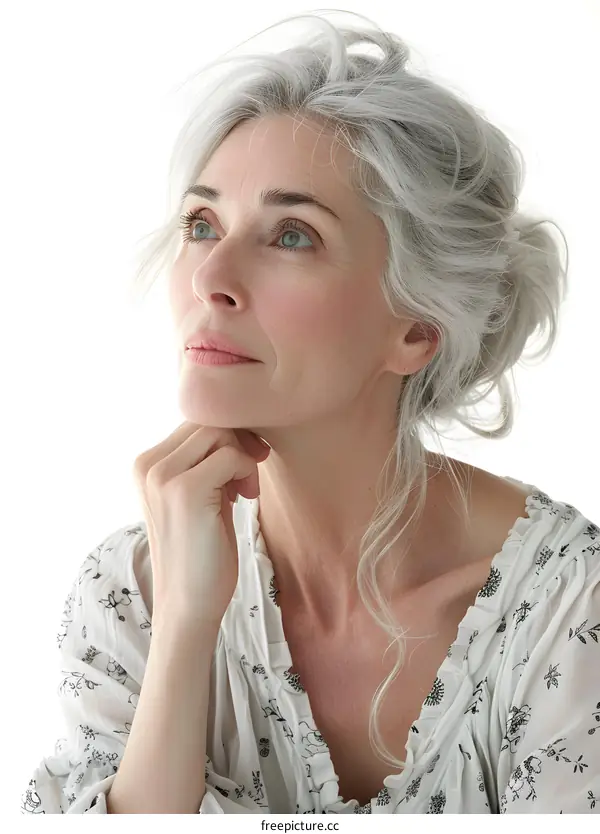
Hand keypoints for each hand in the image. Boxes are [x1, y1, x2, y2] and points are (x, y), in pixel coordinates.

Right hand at [132, 422, 270, 625]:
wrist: (188, 603)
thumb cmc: (199, 551)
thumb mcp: (198, 495)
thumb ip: (205, 461)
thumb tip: (237, 428)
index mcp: (145, 464)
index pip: (194, 421)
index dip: (227, 436)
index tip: (244, 464)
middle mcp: (147, 465)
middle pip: (207, 422)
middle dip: (238, 443)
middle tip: (249, 479)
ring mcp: (162, 477)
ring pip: (219, 433)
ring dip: (242, 457)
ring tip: (244, 491)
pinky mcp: (184, 491)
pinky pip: (231, 457)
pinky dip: (246, 472)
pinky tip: (245, 499)